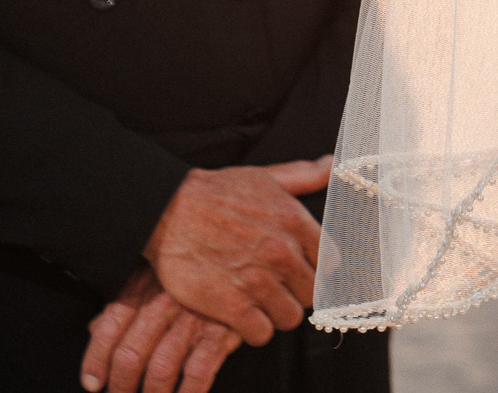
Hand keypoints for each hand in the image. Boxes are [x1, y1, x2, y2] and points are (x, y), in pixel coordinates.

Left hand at [83, 267, 240, 392]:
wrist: (246, 255)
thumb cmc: (197, 265)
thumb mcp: (156, 270)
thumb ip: (126, 299)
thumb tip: (96, 327)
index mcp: (145, 286)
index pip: (109, 328)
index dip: (95, 361)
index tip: (92, 383)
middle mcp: (166, 303)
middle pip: (130, 355)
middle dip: (121, 387)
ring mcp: (195, 319)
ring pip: (160, 370)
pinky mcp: (222, 332)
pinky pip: (198, 373)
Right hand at [140, 157, 329, 347]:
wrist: (167, 210)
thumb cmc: (216, 192)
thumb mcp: (267, 176)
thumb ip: (304, 175)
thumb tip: (331, 164)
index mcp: (296, 223)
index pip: (331, 263)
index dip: (318, 271)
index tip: (304, 273)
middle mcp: (282, 254)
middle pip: (312, 294)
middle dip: (298, 295)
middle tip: (280, 291)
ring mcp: (257, 281)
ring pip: (290, 317)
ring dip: (277, 315)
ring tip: (262, 306)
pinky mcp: (229, 305)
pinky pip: (261, 333)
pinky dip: (254, 331)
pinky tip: (244, 319)